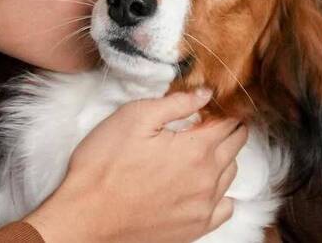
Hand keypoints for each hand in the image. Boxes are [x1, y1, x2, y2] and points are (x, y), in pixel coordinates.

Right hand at [23, 89, 246, 242]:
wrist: (87, 215)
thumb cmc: (105, 163)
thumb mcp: (135, 116)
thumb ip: (176, 102)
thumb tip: (206, 93)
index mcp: (196, 149)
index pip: (228, 123)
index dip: (223, 109)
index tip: (215, 103)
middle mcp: (207, 179)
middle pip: (235, 146)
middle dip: (229, 129)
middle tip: (212, 120)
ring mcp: (203, 207)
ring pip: (231, 174)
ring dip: (224, 156)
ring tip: (204, 147)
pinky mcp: (194, 228)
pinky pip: (225, 207)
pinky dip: (222, 191)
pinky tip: (205, 183)